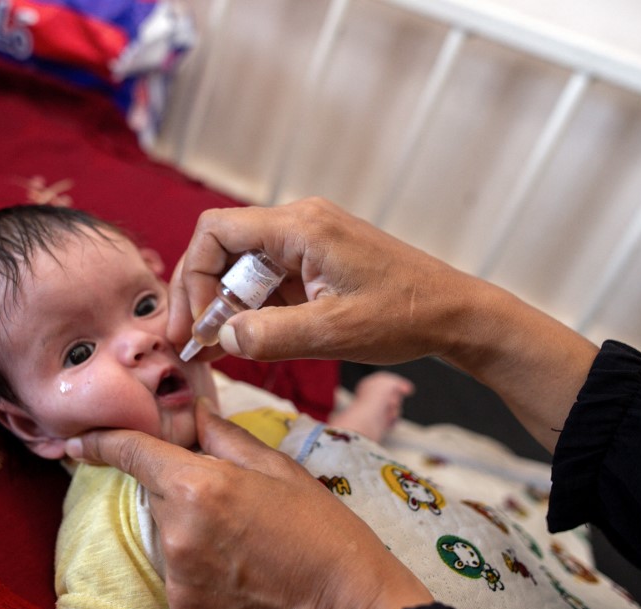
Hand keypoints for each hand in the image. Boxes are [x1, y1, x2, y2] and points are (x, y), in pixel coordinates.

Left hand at [67, 400, 433, 608]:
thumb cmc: (326, 536)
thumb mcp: (281, 471)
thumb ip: (226, 438)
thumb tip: (194, 411)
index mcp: (199, 487)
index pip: (132, 454)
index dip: (104, 442)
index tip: (81, 441)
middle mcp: (177, 536)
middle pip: (156, 502)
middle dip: (182, 498)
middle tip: (234, 513)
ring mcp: (178, 586)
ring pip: (167, 548)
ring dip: (192, 544)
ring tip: (245, 554)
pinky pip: (179, 593)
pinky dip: (201, 587)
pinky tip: (241, 587)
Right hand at [169, 197, 598, 450]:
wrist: (455, 314)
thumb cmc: (404, 316)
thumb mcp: (334, 332)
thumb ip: (271, 335)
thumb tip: (221, 337)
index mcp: (300, 228)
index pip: (216, 232)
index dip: (193, 276)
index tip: (195, 323)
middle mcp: (298, 225)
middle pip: (222, 248)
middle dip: (198, 294)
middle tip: (184, 340)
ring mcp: (306, 244)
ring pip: (241, 268)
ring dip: (219, 307)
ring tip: (202, 350)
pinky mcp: (315, 265)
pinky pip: (266, 283)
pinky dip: (246, 311)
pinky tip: (232, 344)